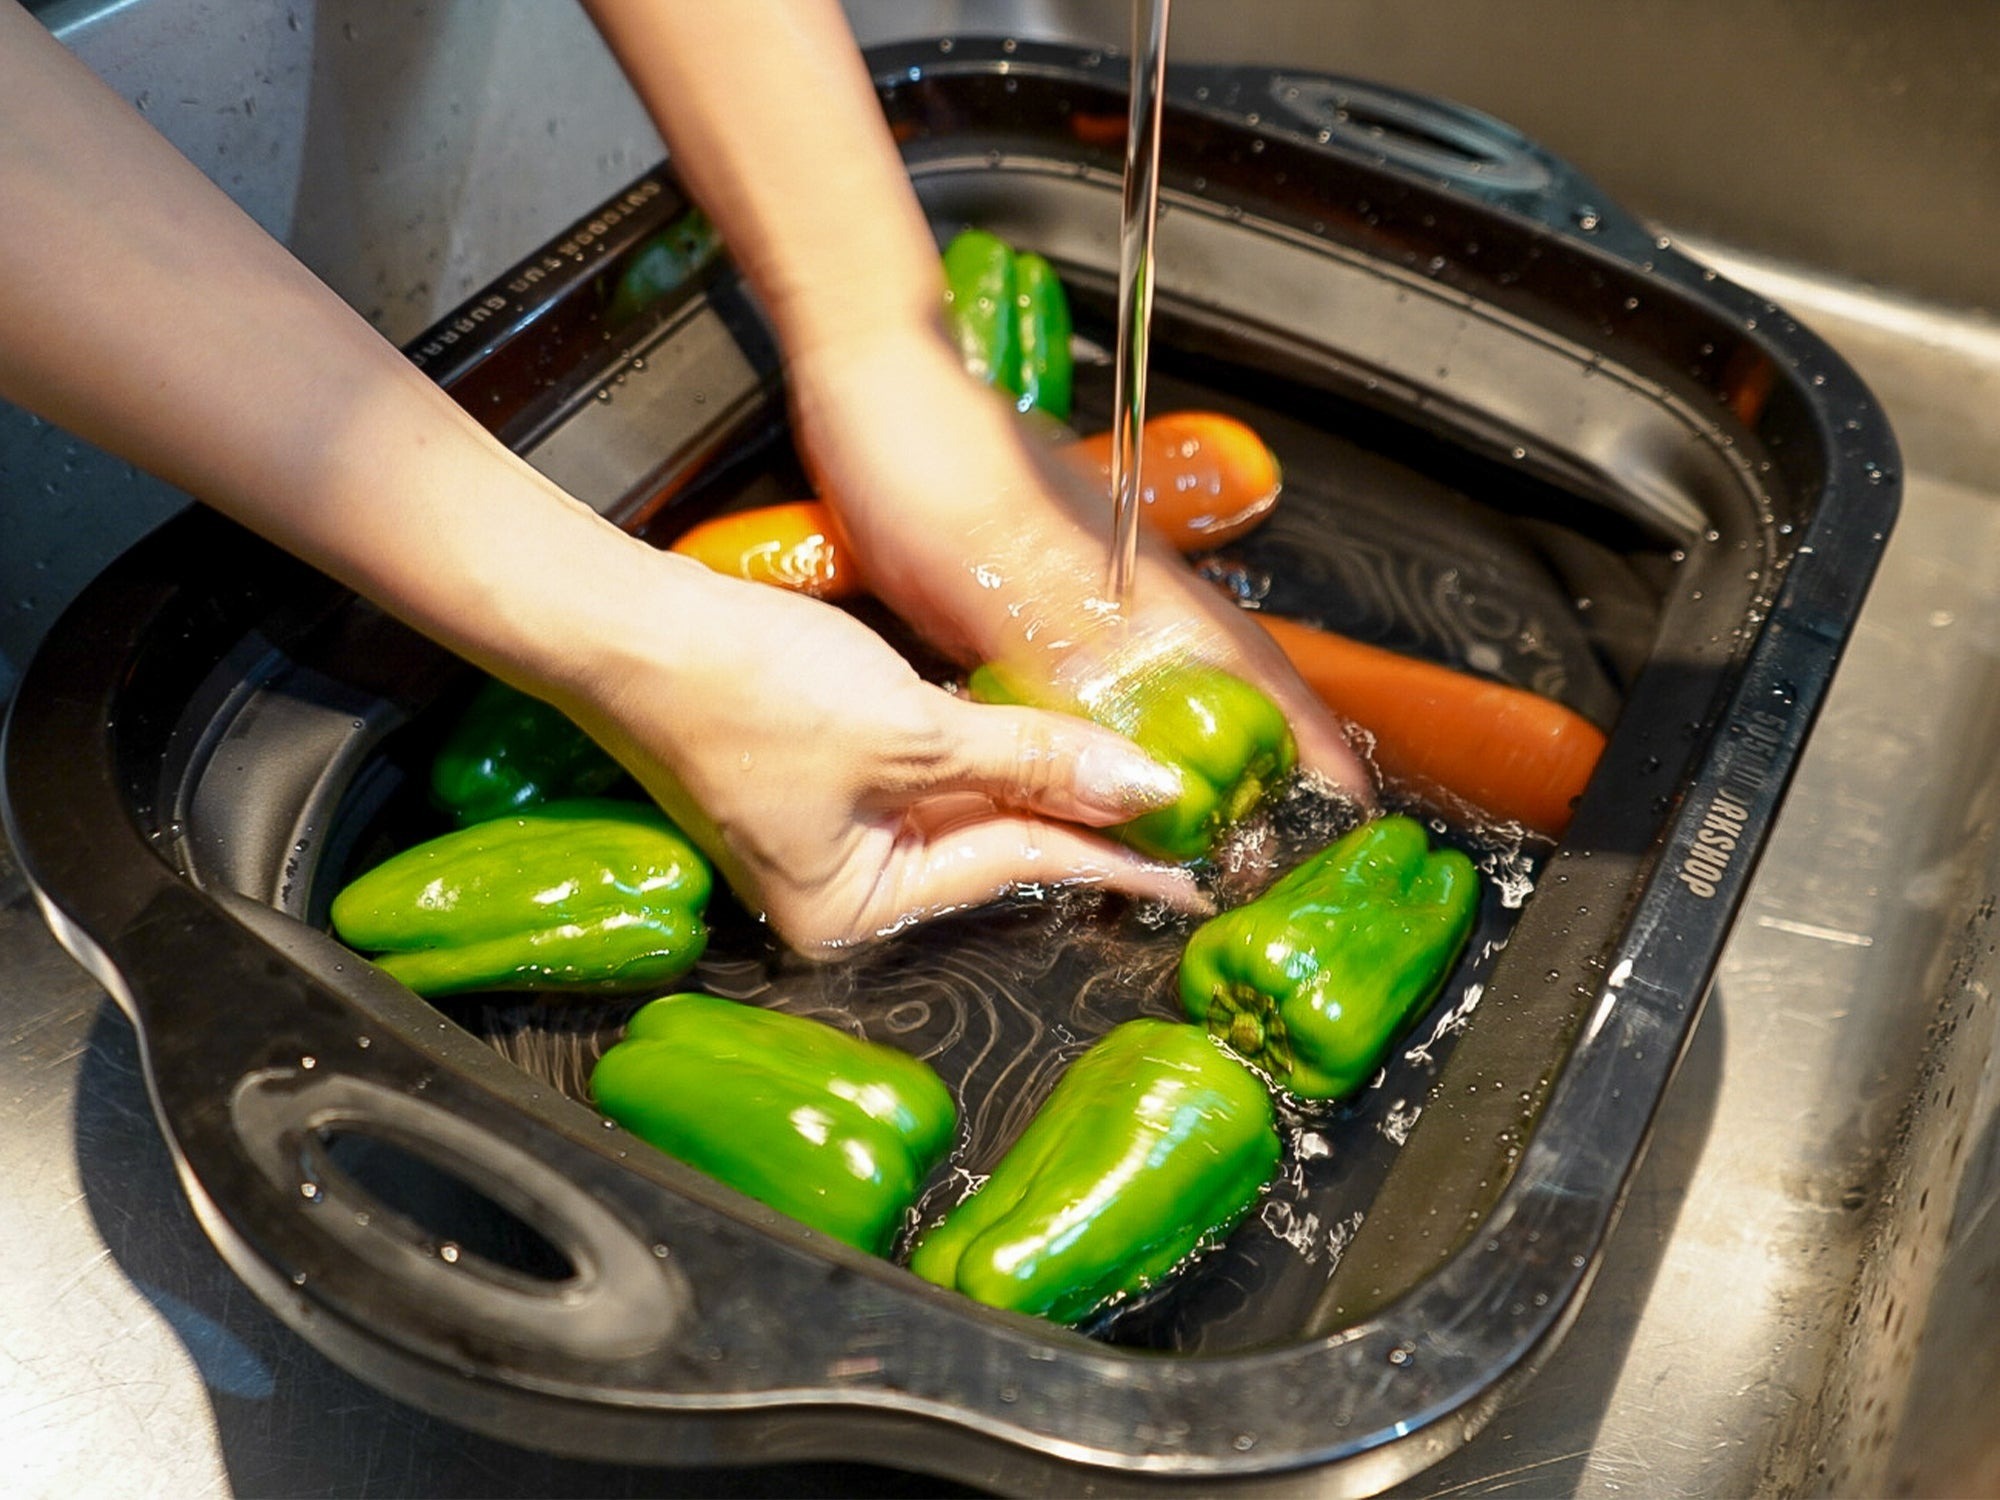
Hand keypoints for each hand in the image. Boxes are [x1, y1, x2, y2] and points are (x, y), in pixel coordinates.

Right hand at [547, 547, 1204, 956]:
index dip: (1114, 857)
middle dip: (1088, 818)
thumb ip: (1033, 761)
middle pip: (997, 844)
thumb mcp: (911, 732)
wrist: (630, 620)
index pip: (1017, 869)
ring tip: (1142, 775)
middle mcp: (842, 886)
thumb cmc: (743, 689)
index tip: (1195, 869)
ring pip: (970, 803)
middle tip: (1192, 817)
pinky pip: (932, 771)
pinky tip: (1053, 736)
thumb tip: (1142, 790)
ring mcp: (830, 828)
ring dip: (1047, 779)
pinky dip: (992, 750)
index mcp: (851, 911)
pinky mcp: (824, 771)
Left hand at [783, 320, 1377, 801]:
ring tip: (1206, 811)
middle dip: (1265, 756)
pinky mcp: (1031, 580)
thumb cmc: (929, 453)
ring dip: (1194, 742)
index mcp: (1139, 585)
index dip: (1305, 739)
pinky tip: (1098, 744)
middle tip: (1271, 835)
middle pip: (1226, 681)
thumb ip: (1073, 654)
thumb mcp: (996, 569)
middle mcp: (1128, 586)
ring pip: (1167, 677)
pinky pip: (1101, 666)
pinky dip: (1120, 715)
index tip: (1343, 802)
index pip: (1254, 674)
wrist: (873, 372)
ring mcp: (1084, 580)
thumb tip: (1140, 752)